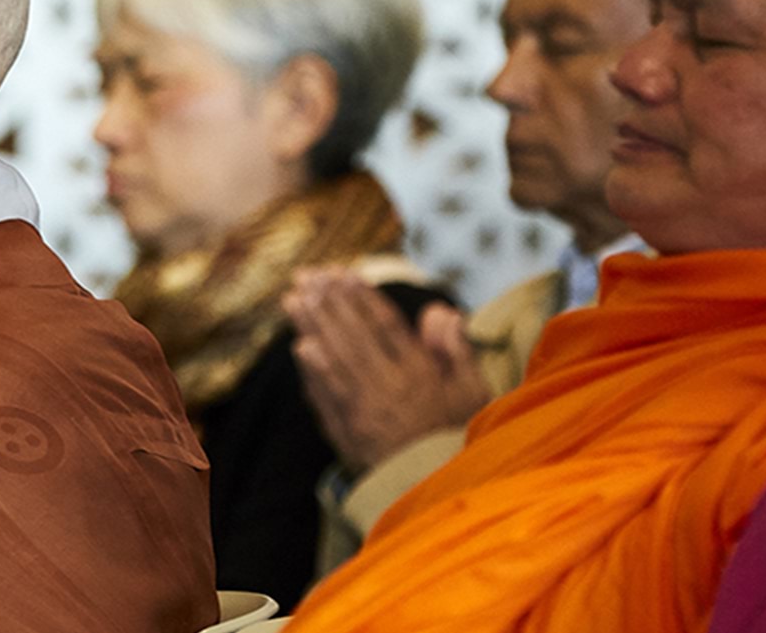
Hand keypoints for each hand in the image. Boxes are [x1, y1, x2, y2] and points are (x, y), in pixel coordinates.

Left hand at [285, 268, 492, 473]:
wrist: (436, 490)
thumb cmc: (458, 438)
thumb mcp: (473, 394)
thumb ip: (457, 351)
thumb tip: (440, 311)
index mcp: (420, 376)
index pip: (386, 328)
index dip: (364, 299)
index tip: (344, 273)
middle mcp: (388, 389)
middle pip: (353, 339)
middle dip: (328, 304)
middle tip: (306, 276)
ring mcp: (364, 412)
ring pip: (334, 362)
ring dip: (312, 328)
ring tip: (292, 299)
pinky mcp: (347, 433)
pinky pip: (326, 398)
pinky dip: (312, 373)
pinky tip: (300, 349)